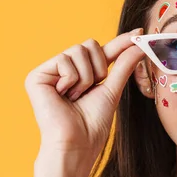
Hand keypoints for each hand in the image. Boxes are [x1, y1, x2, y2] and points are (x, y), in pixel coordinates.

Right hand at [24, 28, 144, 176]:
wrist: (77, 144)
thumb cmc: (93, 124)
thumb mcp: (113, 89)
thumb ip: (124, 64)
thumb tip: (140, 43)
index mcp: (80, 73)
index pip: (102, 51)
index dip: (121, 41)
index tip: (140, 32)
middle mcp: (63, 69)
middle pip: (89, 44)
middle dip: (98, 68)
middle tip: (90, 90)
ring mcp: (48, 72)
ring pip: (78, 50)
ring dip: (85, 77)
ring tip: (75, 97)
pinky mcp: (36, 75)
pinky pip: (64, 60)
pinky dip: (71, 80)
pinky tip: (63, 96)